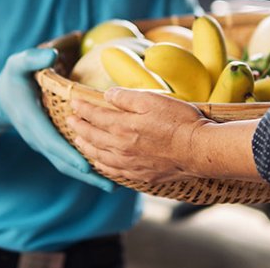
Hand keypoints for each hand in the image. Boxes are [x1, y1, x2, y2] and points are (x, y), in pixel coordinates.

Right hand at [0, 48, 114, 190]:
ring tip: (114, 186)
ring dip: (89, 177)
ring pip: (66, 165)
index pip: (51, 141)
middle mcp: (38, 137)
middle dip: (86, 175)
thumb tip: (51, 55)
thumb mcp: (18, 64)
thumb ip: (32, 59)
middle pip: (62, 161)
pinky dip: (85, 169)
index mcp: (32, 120)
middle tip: (111, 186)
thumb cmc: (14, 79)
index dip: (69, 154)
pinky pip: (68, 160)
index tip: (88, 166)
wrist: (1, 99)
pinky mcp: (51, 145)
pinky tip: (107, 173)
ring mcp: (44, 144)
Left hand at [66, 88, 212, 184]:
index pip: (95, 115)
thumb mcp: (152, 100)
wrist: (199, 150)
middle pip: (92, 137)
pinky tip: (100, 163)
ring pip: (99, 156)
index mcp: (123, 126)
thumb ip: (127, 98)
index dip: (82, 108)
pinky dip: (102, 166)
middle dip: (79, 127)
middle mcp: (121, 147)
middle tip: (70, 121)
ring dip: (86, 147)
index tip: (74, 102)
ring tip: (78, 141)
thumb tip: (107, 95)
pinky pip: (113, 172)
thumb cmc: (179, 121)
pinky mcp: (141, 174)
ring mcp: (130, 163)